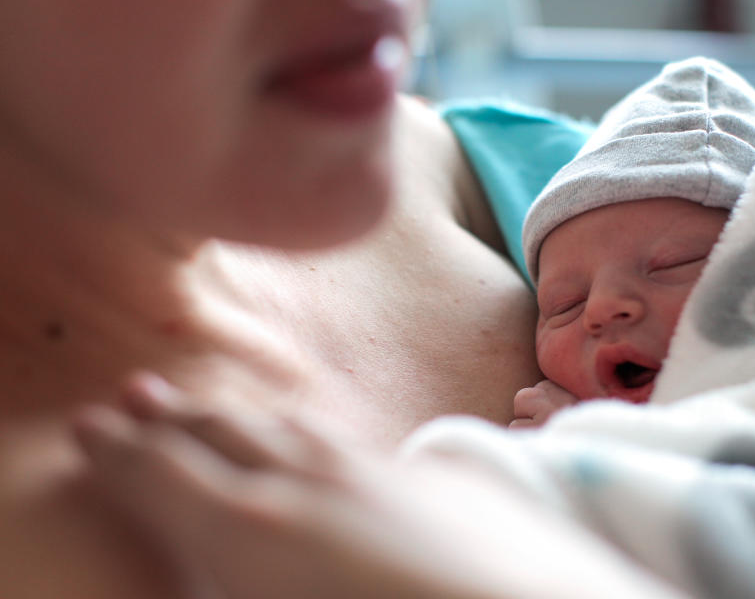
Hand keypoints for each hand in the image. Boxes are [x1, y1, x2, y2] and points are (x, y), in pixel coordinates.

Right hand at [71, 373, 681, 598]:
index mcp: (259, 531)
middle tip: (135, 397)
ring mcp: (377, 473)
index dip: (126, 454)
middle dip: (172, 421)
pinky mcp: (434, 479)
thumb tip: (211, 560)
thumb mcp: (275, 593)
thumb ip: (236, 574)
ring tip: (208, 405)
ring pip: (285, 430)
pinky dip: (308, 434)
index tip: (96, 429)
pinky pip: (347, 444)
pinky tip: (313, 437)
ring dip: (238, 417)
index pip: (167, 477)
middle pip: (222, 439)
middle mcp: (313, 484)